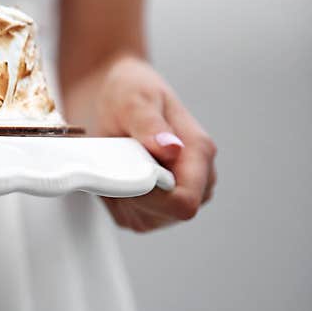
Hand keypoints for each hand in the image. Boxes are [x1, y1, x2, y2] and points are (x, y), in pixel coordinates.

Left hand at [69, 56, 216, 231]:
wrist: (112, 94)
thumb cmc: (127, 91)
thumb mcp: (135, 98)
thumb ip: (150, 125)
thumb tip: (171, 150)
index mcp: (199, 152)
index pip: (185, 200)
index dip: (152, 195)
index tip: (127, 171)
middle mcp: (196, 180)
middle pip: (165, 214)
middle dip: (134, 193)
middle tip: (118, 158)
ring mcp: (176, 196)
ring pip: (146, 220)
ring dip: (122, 196)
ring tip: (117, 161)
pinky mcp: (154, 207)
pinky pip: (130, 218)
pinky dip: (115, 200)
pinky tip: (114, 172)